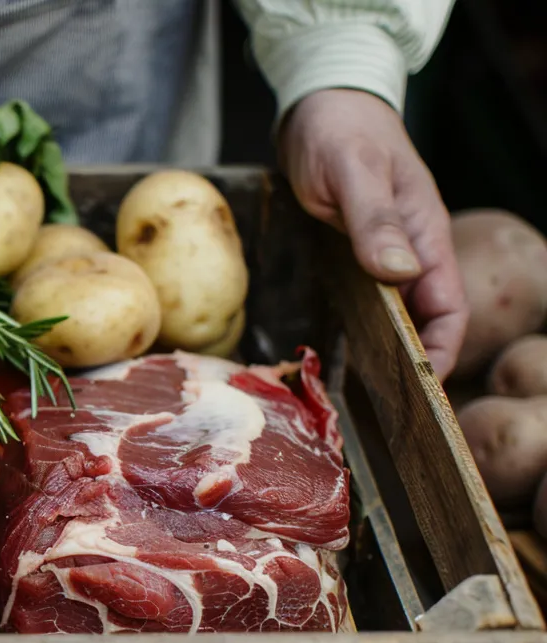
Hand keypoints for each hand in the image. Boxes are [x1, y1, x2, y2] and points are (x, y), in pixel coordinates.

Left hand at [279, 88, 466, 379]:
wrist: (320, 103)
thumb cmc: (340, 130)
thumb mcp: (352, 171)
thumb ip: (375, 220)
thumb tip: (400, 273)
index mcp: (424, 234)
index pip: (448, 306)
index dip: (441, 351)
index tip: (424, 390)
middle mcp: (411, 249)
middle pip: (426, 319)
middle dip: (417, 365)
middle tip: (393, 413)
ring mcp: (385, 251)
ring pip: (398, 313)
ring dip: (390, 351)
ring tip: (371, 397)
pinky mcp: (358, 251)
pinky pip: (371, 297)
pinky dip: (365, 327)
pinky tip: (346, 351)